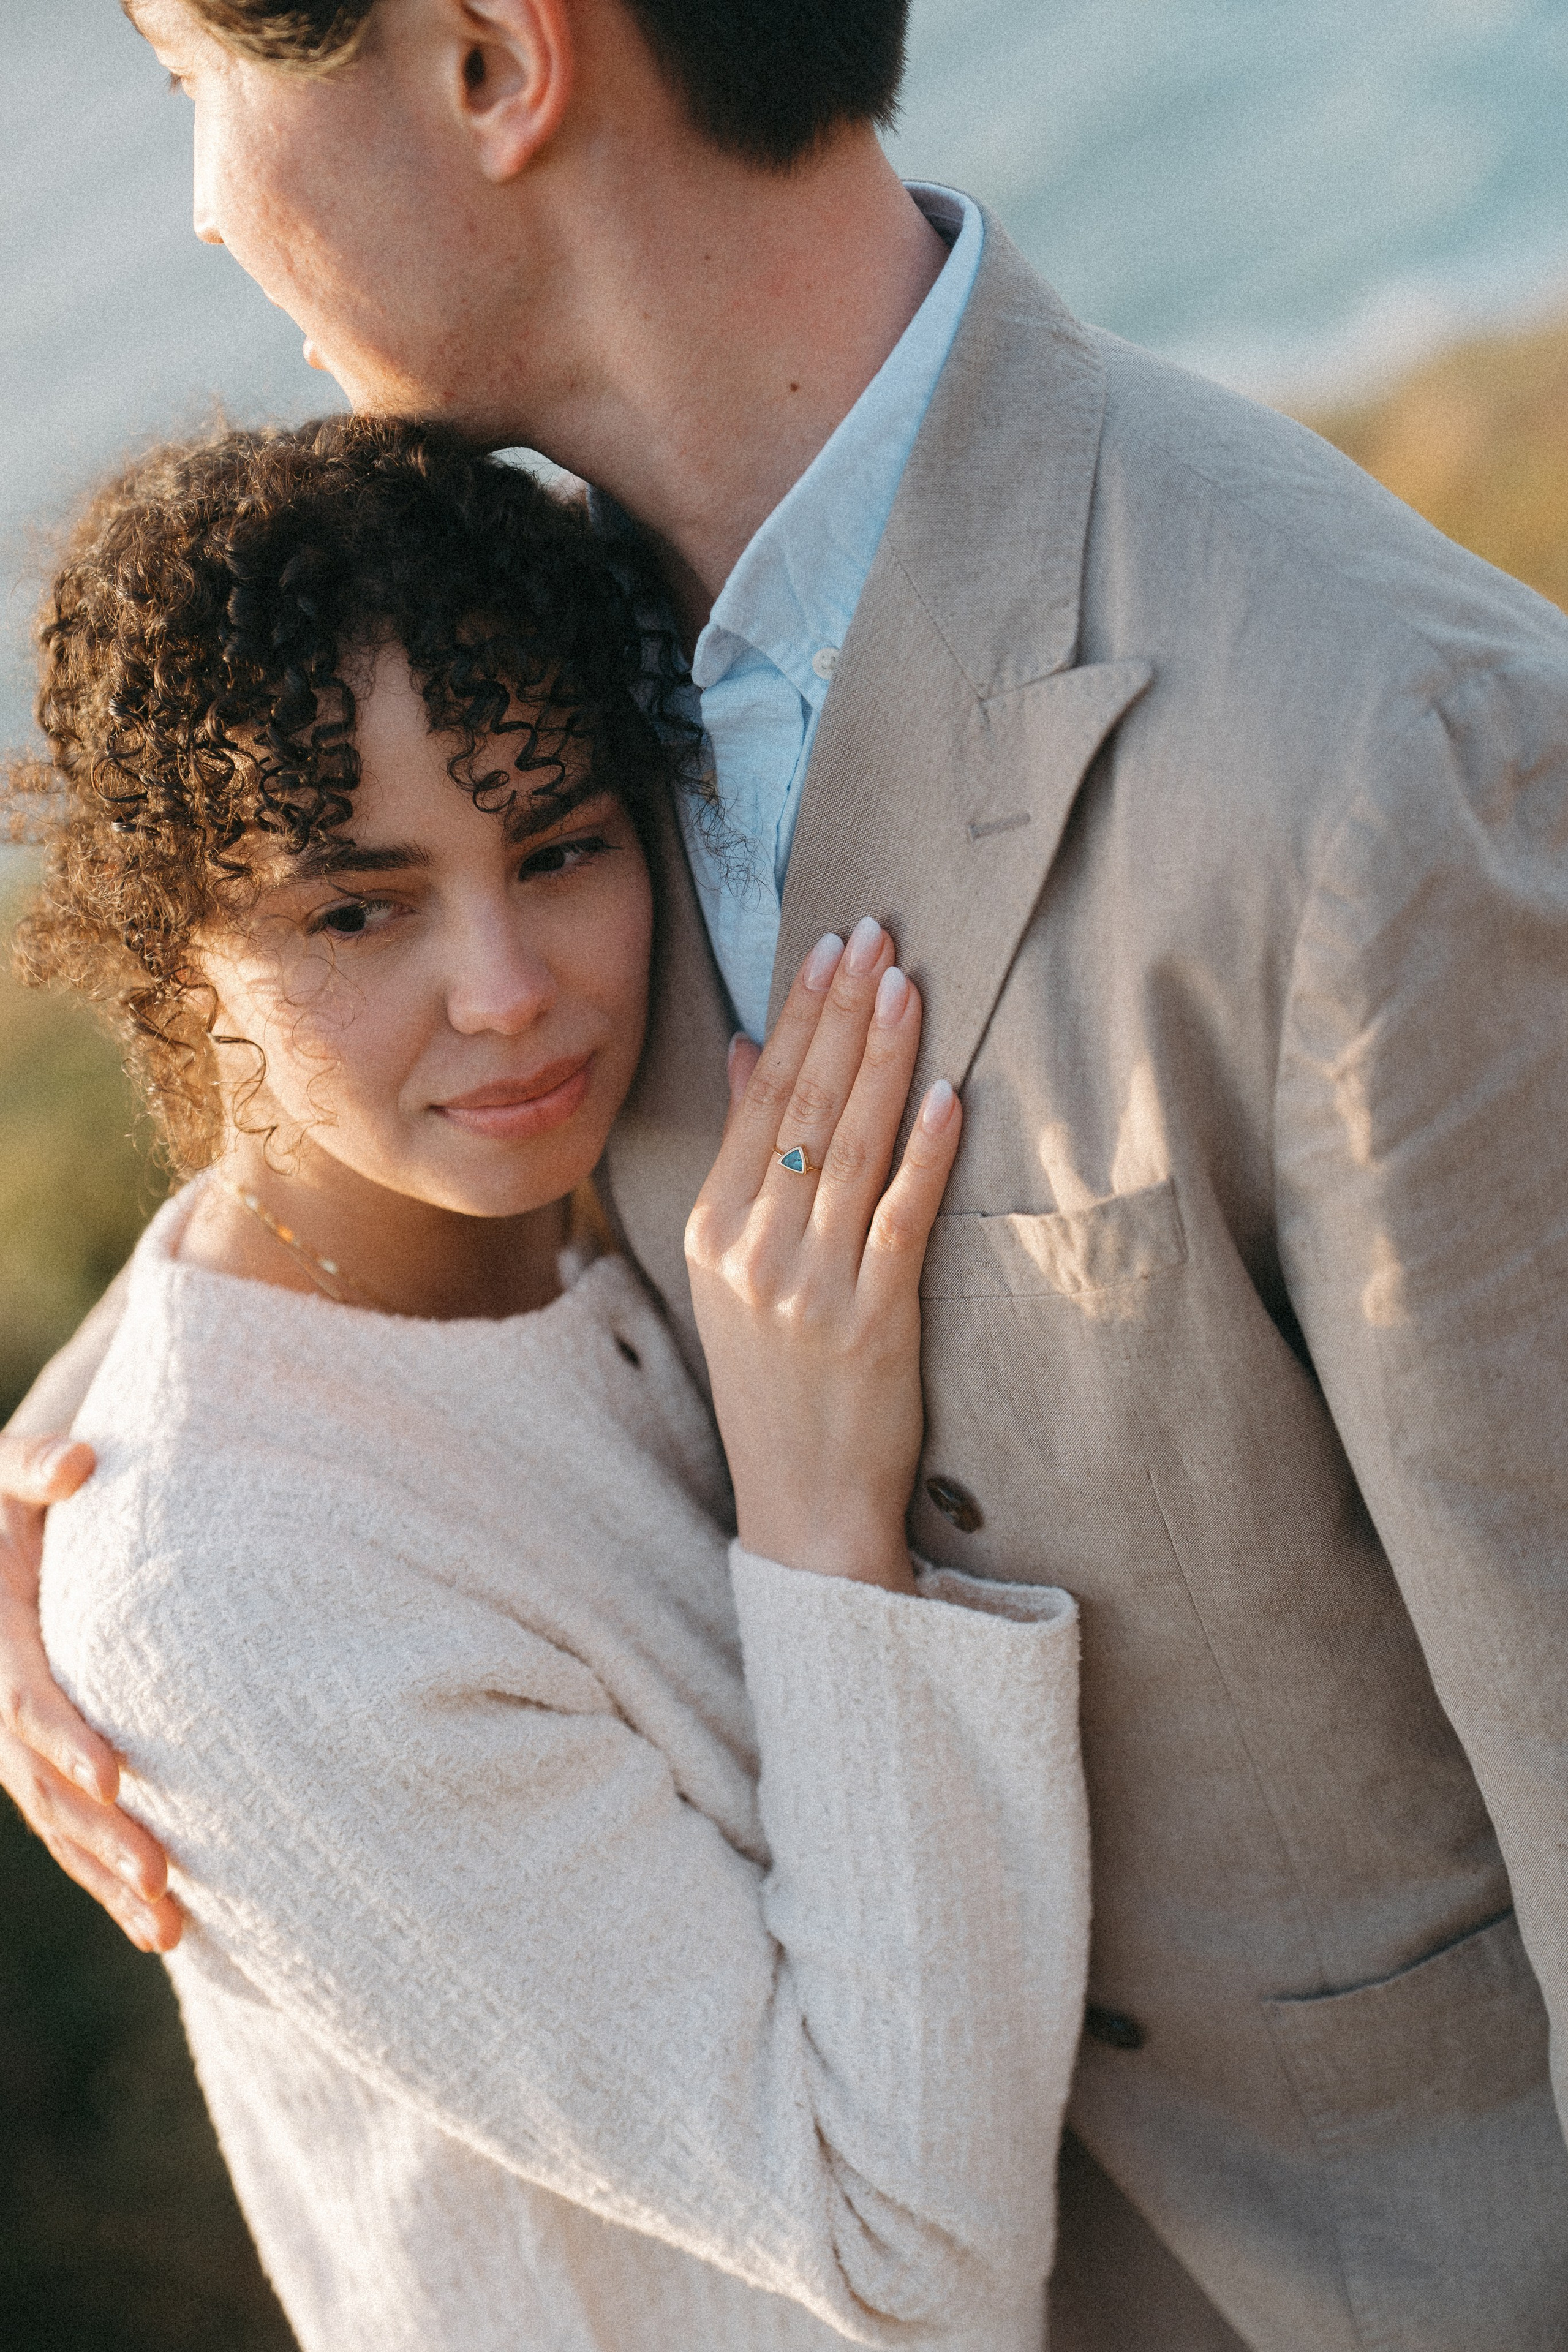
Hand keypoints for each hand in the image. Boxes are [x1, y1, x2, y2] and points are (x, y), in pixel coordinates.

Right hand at [0, 1431, 179, 1951]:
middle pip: (46, 1785)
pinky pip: (71, 1833)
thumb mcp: (4, 1474)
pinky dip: (109, 1881)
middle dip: (100, 1836)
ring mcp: (16, 1747)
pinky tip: (166, 1933)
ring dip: (109, 1880)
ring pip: (60, 1827)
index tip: (116, 1778)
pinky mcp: (45, 1766)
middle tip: (162, 1879)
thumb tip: (80, 1462)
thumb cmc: (11, 1496)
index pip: (24, 1700)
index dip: (65, 1739)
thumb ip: (35, 1464)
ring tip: (169, 1926)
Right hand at [686, 918, 961, 1591]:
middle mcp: (753, 1252)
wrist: (802, 1506)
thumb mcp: (731, 1269)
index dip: (801, 1017)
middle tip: (877, 935)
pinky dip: (924, 1155)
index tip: (831, 947)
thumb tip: (754, 1052)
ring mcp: (810, 1287)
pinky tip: (946, 1095)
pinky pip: (901, 1220)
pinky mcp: (873, 1322)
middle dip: (843, 1013)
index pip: (761, 1100)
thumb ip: (745, 1159)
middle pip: (803, 1108)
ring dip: (884, 1060)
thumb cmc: (774, 1383)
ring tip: (910, 985)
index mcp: (713, 1233)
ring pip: (852, 1149)